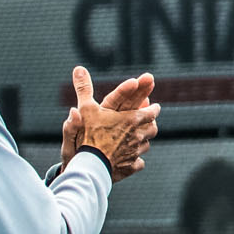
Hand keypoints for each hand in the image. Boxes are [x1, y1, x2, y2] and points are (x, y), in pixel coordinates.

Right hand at [69, 66, 159, 182]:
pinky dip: (136, 159)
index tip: (154, 104)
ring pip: (147, 143)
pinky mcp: (132, 165)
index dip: (152, 107)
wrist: (92, 165)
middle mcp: (137, 134)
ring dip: (145, 138)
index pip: (149, 110)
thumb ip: (84, 89)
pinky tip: (134, 158)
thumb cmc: (88, 135)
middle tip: (152, 116)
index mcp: (130, 119)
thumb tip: (79, 68)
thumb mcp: (85, 109)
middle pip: (152, 126)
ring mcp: (136, 150)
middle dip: (152, 120)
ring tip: (143, 135)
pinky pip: (139, 161)